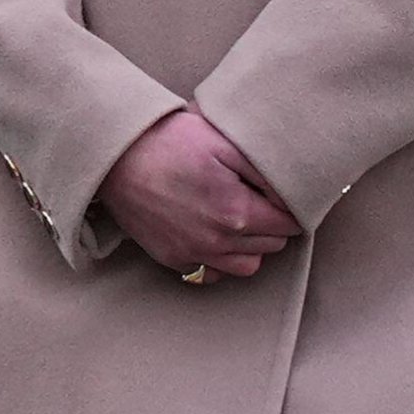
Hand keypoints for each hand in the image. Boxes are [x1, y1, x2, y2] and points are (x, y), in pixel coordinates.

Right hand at [98, 105, 301, 282]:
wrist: (118, 156)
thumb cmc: (171, 140)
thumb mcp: (224, 141)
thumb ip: (263, 169)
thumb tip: (291, 191)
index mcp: (236, 211)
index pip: (288, 225)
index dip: (295, 207)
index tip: (287, 193)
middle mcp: (217, 242)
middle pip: (271, 246)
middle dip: (276, 224)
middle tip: (266, 198)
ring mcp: (193, 254)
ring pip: (246, 266)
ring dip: (253, 245)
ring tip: (244, 216)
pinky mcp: (173, 259)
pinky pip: (212, 273)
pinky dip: (222, 260)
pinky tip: (217, 233)